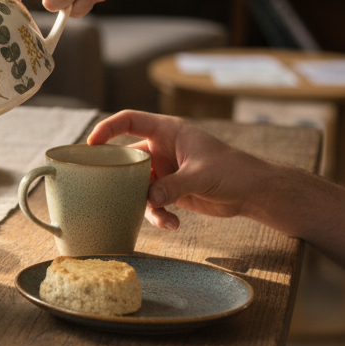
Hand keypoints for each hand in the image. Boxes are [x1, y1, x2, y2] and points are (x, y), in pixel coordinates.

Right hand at [88, 111, 265, 229]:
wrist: (253, 192)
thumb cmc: (233, 171)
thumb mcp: (202, 175)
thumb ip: (174, 185)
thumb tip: (150, 199)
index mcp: (167, 132)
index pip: (130, 121)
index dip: (107, 129)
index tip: (91, 145)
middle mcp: (162, 149)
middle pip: (126, 157)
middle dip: (117, 175)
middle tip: (103, 188)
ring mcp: (165, 170)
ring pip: (137, 185)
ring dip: (142, 202)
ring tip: (160, 217)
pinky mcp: (171, 190)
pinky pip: (152, 202)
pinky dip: (158, 215)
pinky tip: (173, 224)